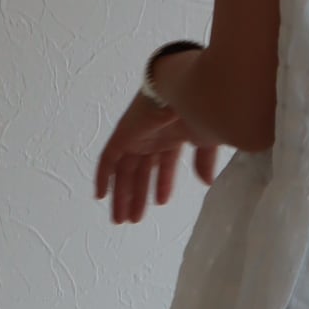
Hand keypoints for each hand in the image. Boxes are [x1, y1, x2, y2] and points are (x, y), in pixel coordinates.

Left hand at [95, 92, 218, 224]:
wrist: (184, 89)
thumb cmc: (200, 111)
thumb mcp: (206, 140)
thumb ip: (204, 160)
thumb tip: (206, 182)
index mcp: (172, 136)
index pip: (163, 164)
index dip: (162, 184)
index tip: (161, 203)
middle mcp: (152, 137)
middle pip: (140, 171)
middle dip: (137, 196)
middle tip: (133, 220)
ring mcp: (136, 136)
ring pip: (124, 170)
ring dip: (123, 194)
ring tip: (121, 218)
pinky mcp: (122, 135)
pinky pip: (107, 158)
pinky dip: (103, 176)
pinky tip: (101, 196)